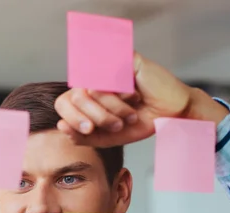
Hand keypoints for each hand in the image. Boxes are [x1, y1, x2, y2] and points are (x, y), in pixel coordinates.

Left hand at [54, 52, 229, 147]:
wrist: (170, 116)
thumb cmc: (141, 123)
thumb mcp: (107, 137)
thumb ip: (83, 136)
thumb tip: (60, 126)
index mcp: (87, 96)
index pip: (63, 103)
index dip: (73, 119)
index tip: (89, 131)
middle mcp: (95, 79)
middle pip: (76, 98)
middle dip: (98, 117)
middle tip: (117, 124)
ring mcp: (108, 66)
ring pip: (93, 89)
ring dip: (113, 109)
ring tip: (130, 113)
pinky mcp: (124, 57)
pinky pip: (110, 76)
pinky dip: (121, 94)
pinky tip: (135, 95)